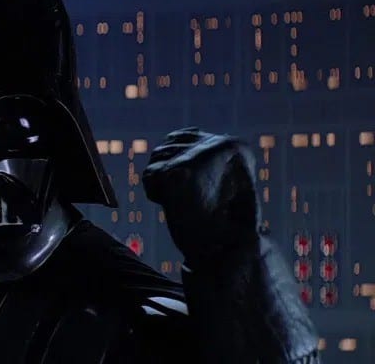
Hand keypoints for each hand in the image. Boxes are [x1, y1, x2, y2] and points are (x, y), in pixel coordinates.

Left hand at [142, 128, 260, 266]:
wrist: (224, 249)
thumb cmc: (223, 223)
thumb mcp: (221, 181)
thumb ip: (204, 159)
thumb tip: (175, 141)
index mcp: (234, 145)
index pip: (187, 134)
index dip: (178, 159)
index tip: (189, 184)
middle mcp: (218, 144)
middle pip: (168, 145)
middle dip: (167, 169)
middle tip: (184, 196)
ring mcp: (197, 156)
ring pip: (157, 158)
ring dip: (160, 181)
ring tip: (181, 201)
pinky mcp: (178, 171)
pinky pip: (150, 175)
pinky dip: (154, 191)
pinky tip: (172, 204)